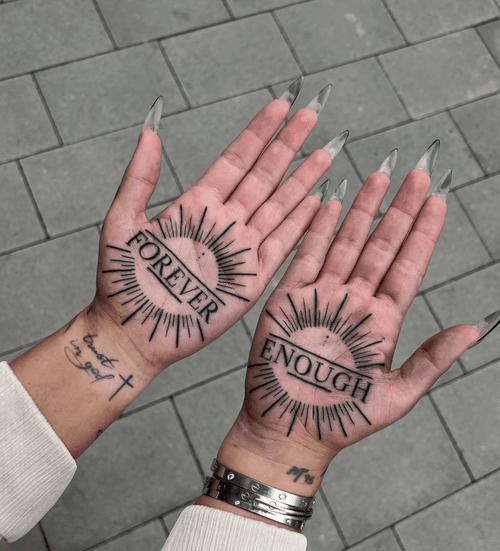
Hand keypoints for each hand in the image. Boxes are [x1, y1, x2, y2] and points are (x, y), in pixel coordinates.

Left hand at [93, 85, 345, 375]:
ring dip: (303, 181)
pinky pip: (283, 247)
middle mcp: (223, 223)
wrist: (134, 332)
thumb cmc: (121, 284)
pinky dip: (302, 226)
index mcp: (195, 206)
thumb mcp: (122, 225)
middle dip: (288, 146)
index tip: (280, 106)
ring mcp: (241, 251)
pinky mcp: (251, 282)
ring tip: (325, 153)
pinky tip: (318, 203)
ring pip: (280, 207)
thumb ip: (139, 180)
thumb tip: (149, 132)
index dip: (258, 133)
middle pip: (264, 177)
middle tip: (311, 116)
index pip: (235, 160)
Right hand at [222, 147, 479, 487]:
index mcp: (383, 322)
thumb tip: (476, 329)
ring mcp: (322, 297)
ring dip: (362, 210)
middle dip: (399, 209)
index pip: (409, 265)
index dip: (423, 232)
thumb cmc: (343, 419)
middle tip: (415, 173)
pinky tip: (329, 204)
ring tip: (377, 177)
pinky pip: (304, 256)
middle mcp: (355, 302)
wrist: (289, 429)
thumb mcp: (397, 394)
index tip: (437, 200)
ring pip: (346, 242)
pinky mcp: (289, 300)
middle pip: (382, 246)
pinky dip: (315, 229)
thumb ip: (432, 359)